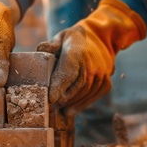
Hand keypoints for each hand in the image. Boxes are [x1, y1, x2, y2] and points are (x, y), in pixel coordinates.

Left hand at [37, 0, 146, 115]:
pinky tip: (71, 110)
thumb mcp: (62, 37)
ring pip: (85, 94)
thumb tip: (40, 49)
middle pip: (76, 87)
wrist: (102, 38)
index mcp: (76, 52)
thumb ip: (51, 45)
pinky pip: (93, 96)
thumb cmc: (75, 40)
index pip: (68, 71)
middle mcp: (92, 65)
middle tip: (50, 107)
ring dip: (71, 104)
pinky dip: (82, 104)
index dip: (59, 86)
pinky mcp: (106, 82)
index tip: (51, 98)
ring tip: (59, 109)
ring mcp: (101, 74)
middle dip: (63, 99)